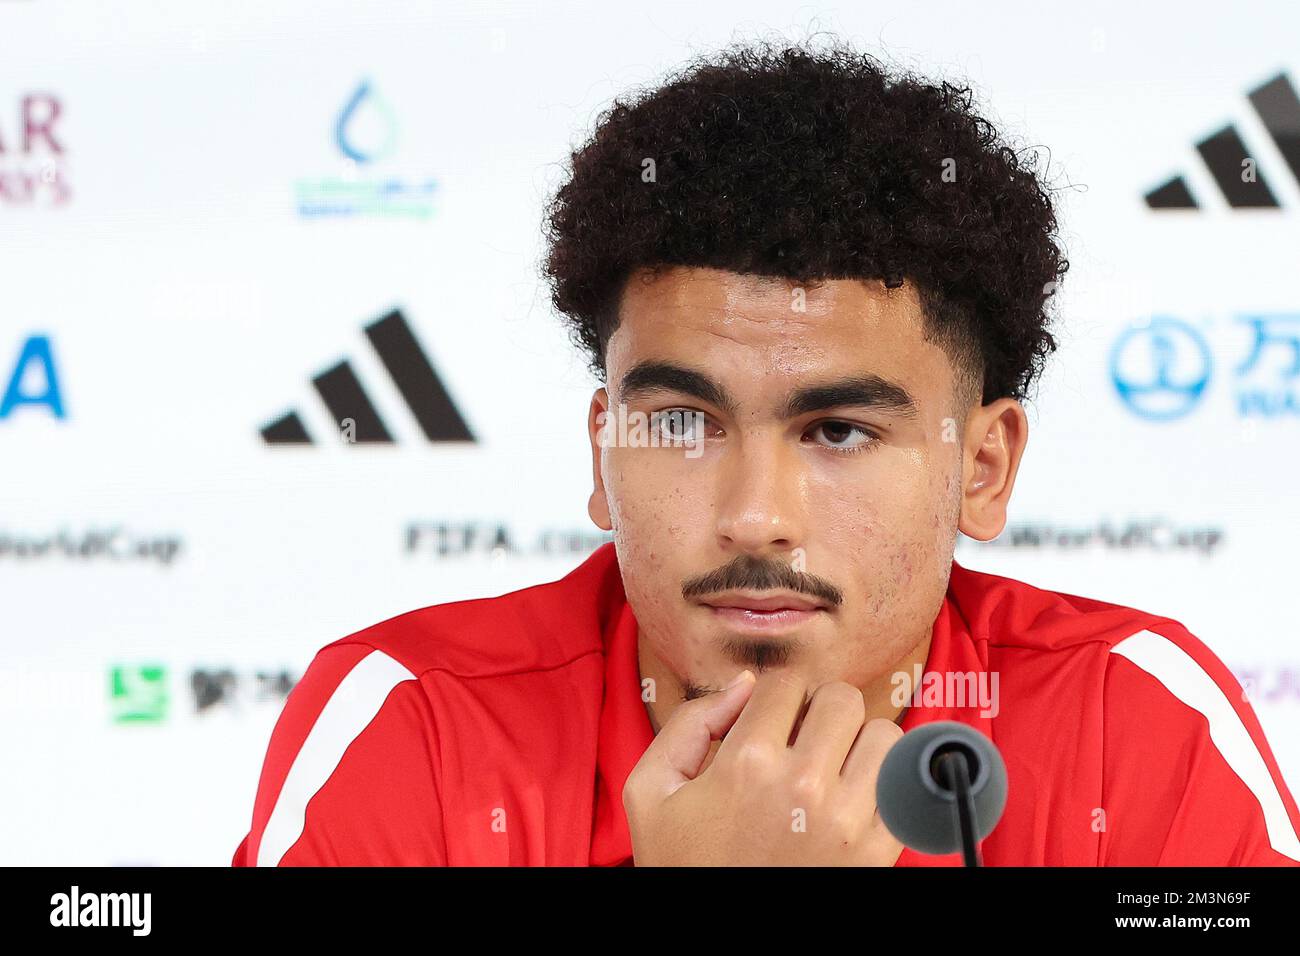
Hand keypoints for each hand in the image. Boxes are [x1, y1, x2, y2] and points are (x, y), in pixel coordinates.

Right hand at [624, 669, 905, 865]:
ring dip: (859, 742)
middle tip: (803, 740)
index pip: (785, 683)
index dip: (774, 697)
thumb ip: (688, 724)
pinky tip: (853, 796)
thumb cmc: (683, 865)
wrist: (714, 940)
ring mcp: (844, 821)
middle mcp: (802, 786)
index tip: (769, 723)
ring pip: (884, 734)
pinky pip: (903, 786)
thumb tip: (744, 685)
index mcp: (746, 763)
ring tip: (834, 766)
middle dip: (820, 711)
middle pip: (842, 699)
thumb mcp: (650, 792)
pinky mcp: (876, 853)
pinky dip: (885, 783)